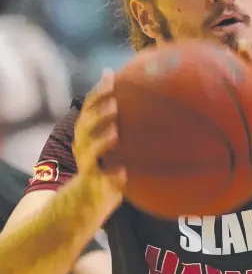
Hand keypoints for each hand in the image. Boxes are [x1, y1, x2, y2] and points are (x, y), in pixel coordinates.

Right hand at [73, 70, 124, 206]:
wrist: (89, 197)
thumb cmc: (106, 161)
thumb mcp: (109, 140)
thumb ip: (120, 121)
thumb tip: (146, 94)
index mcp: (87, 131)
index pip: (89, 106)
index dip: (98, 91)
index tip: (110, 76)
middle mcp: (83, 145)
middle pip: (85, 125)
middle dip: (98, 113)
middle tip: (114, 104)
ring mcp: (86, 164)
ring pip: (89, 151)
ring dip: (101, 141)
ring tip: (115, 133)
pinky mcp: (93, 184)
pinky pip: (101, 180)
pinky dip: (112, 176)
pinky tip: (123, 172)